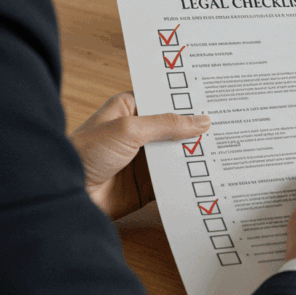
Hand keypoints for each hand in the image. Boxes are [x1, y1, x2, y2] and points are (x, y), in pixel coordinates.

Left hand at [69, 92, 210, 219]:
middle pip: (175, 128)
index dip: (186, 101)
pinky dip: (188, 178)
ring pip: (176, 154)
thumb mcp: (129, 129)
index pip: (164, 100)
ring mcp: (142, 159)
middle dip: (196, 129)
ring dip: (195, 154)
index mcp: (128, 109)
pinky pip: (173, 179)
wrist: (67, 195)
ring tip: (224, 149)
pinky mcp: (146, 184)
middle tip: (228, 124)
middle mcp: (137, 133)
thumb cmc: (84, 154)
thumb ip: (167, 124)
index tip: (213, 99)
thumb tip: (201, 120)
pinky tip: (208, 174)